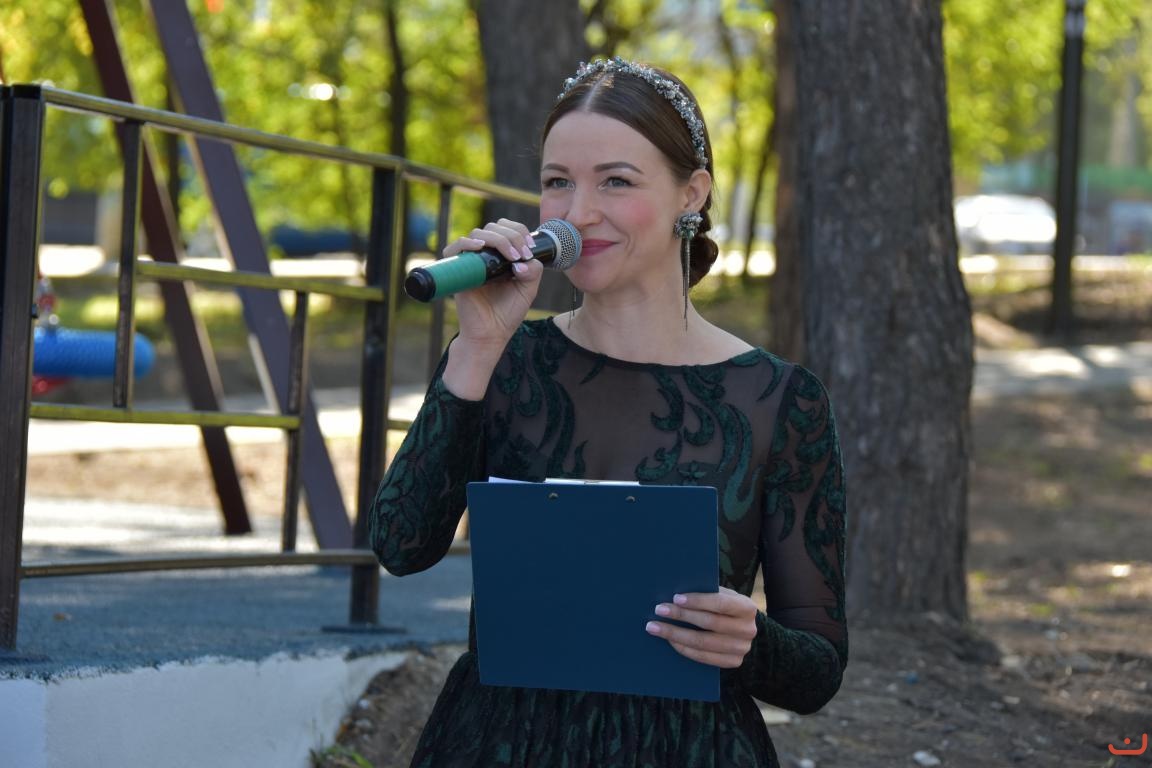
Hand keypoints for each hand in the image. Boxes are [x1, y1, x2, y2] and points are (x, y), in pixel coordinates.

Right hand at [448, 218, 543, 349]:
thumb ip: (533, 271)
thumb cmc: (507, 312)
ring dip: (497, 239)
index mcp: (502, 255)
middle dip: (512, 235)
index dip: (519, 232)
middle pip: (494, 227)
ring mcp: (471, 261)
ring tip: (511, 257)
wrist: (491, 333)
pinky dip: (467, 243)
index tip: (529, 248)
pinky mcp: (457, 270)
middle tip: (521, 254)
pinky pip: (455, 248)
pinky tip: (481, 248)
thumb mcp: (528, 289)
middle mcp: (486, 254)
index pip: (507, 228)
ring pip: (478, 233)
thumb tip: (520, 259)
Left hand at [645, 587, 757, 668]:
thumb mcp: (722, 595)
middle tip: (659, 610)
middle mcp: (748, 629)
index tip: (676, 598)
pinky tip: (669, 640)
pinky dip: (683, 648)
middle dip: (681, 616)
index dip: (698, 601)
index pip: (720, 603)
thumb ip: (706, 592)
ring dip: (675, 635)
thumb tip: (674, 592)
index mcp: (747, 607)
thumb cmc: (724, 606)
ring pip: (703, 643)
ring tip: (655, 627)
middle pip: (709, 623)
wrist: (742, 629)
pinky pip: (703, 657)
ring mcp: (741, 649)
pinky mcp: (732, 662)